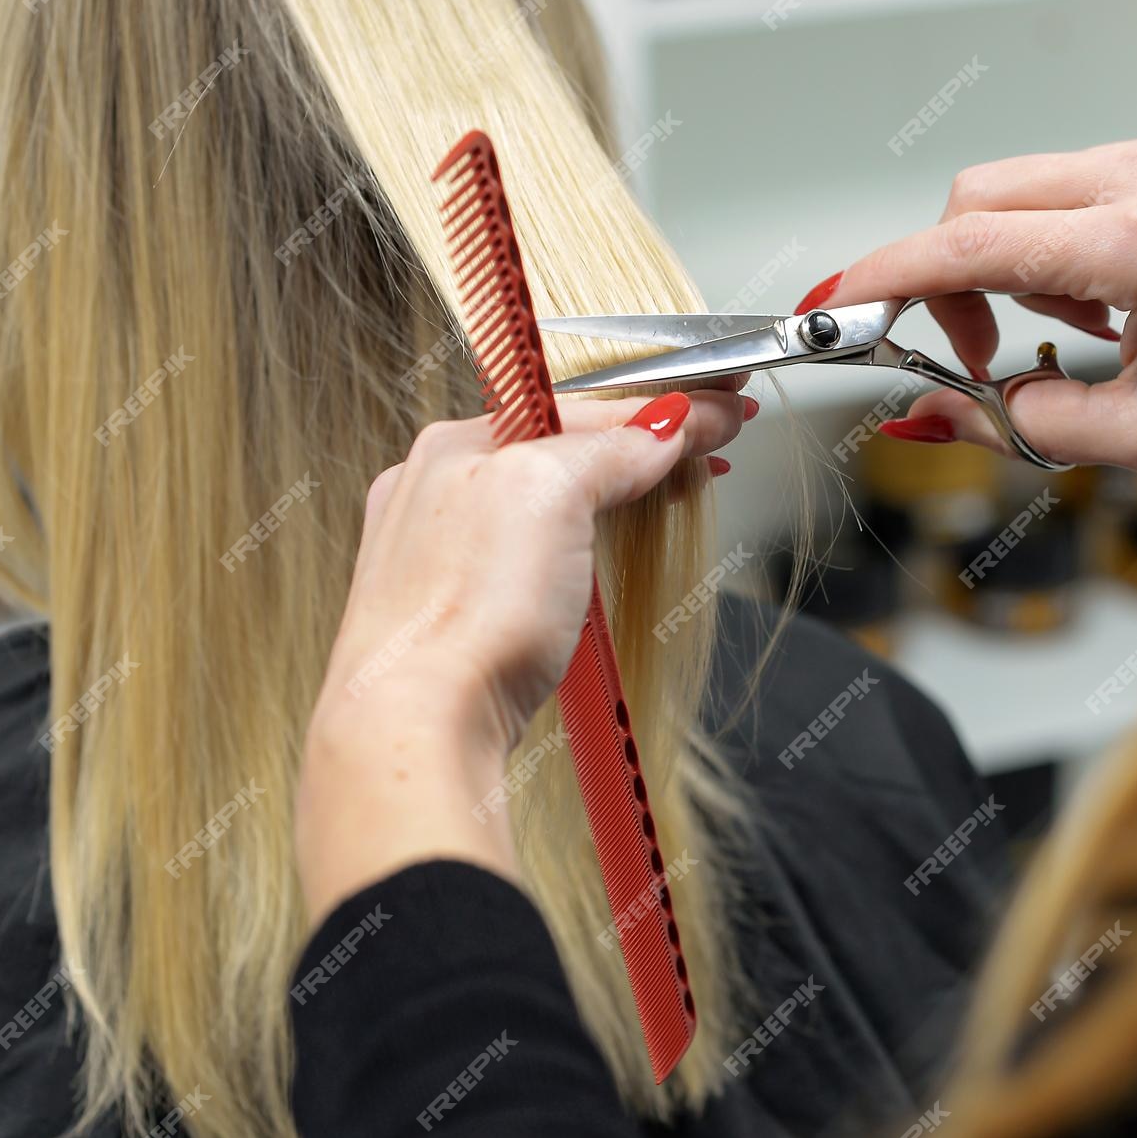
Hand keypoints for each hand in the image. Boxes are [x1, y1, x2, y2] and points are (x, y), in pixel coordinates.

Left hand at [295, 388, 749, 922]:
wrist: (416, 728)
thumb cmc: (466, 613)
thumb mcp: (551, 493)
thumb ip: (610, 449)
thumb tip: (663, 427)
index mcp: (452, 446)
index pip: (578, 409)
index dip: (659, 410)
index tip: (720, 412)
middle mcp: (435, 496)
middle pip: (558, 452)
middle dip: (637, 448)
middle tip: (709, 451)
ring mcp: (437, 560)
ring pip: (540, 506)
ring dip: (609, 496)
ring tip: (670, 493)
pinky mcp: (451, 622)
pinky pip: (523, 562)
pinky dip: (572, 547)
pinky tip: (593, 561)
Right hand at [803, 126, 1136, 469]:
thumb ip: (1028, 426)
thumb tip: (942, 414)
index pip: (965, 243)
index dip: (883, 276)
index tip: (839, 307)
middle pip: (974, 198)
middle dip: (945, 277)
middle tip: (973, 354)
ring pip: (1020, 188)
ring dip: (1009, 262)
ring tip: (1071, 332)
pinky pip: (1072, 184)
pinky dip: (1057, 243)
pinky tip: (1107, 298)